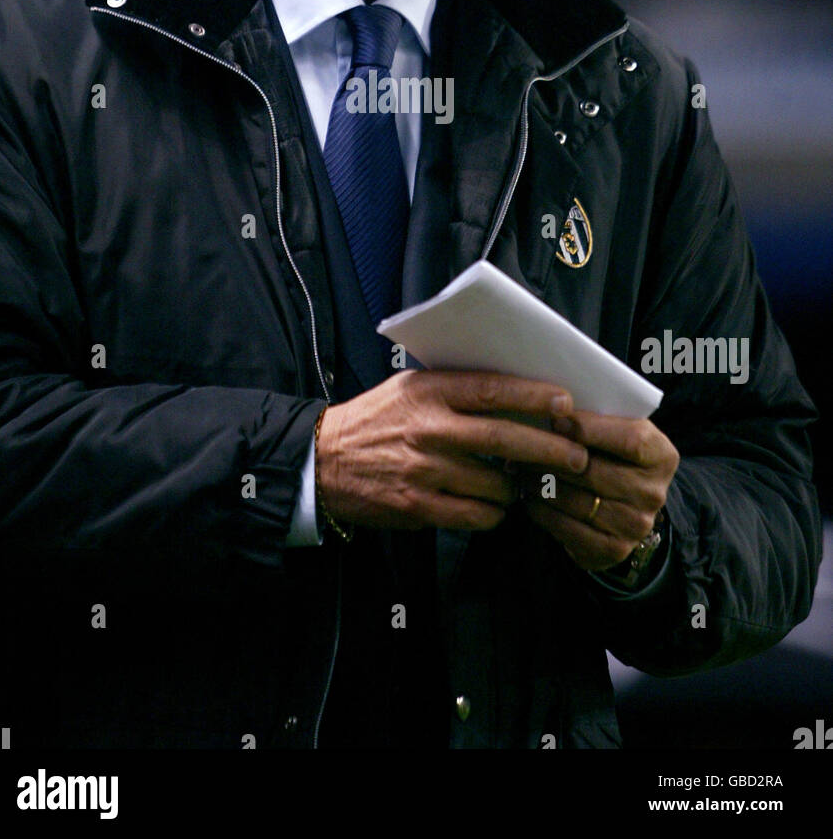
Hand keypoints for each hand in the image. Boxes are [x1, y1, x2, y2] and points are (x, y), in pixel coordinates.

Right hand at [316, 370, 587, 531]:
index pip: (492, 390)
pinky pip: (476, 515)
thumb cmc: (376, 418)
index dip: (533, 396)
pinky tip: (496, 505)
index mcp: (429, 392)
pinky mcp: (419, 506)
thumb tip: (513, 390)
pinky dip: (495, 513)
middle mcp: (429, 429)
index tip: (565, 402)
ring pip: (496, 483)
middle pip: (505, 439)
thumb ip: (454, 387)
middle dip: (550, 449)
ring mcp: (425, 470)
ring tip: (527, 484)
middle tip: (577, 456)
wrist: (325, 460)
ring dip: (520, 487)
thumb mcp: (410, 387)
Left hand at [516, 410, 678, 573]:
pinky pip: (567, 528)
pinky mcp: (612, 550)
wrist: (623, 505)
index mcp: (661, 456)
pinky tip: (527, 495)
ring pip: (576, 500)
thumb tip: (552, 408)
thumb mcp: (617, 430)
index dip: (590, 428)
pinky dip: (542, 510)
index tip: (556, 418)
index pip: (631, 439)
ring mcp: (635, 526)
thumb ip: (597, 417)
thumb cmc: (612, 454)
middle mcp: (653, 494)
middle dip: (552, 456)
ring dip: (540, 483)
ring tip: (518, 467)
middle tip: (520, 443)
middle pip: (594, 471)